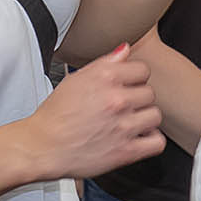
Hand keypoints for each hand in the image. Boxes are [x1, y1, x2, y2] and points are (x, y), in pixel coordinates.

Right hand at [22, 46, 163, 180]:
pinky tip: (138, 138)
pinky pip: (157, 142)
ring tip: (129, 123)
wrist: (43, 146)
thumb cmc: (56, 115)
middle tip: (123, 107)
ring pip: (155, 115)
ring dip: (144, 119)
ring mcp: (123, 126)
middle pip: (150, 93)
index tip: (127, 87)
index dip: (135, 79)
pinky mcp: (126, 151)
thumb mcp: (76, 79)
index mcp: (105, 78)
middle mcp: (116, 99)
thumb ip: (105, 62)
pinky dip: (151, 140)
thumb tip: (125, 49)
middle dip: (137, 100)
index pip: (143, 70)